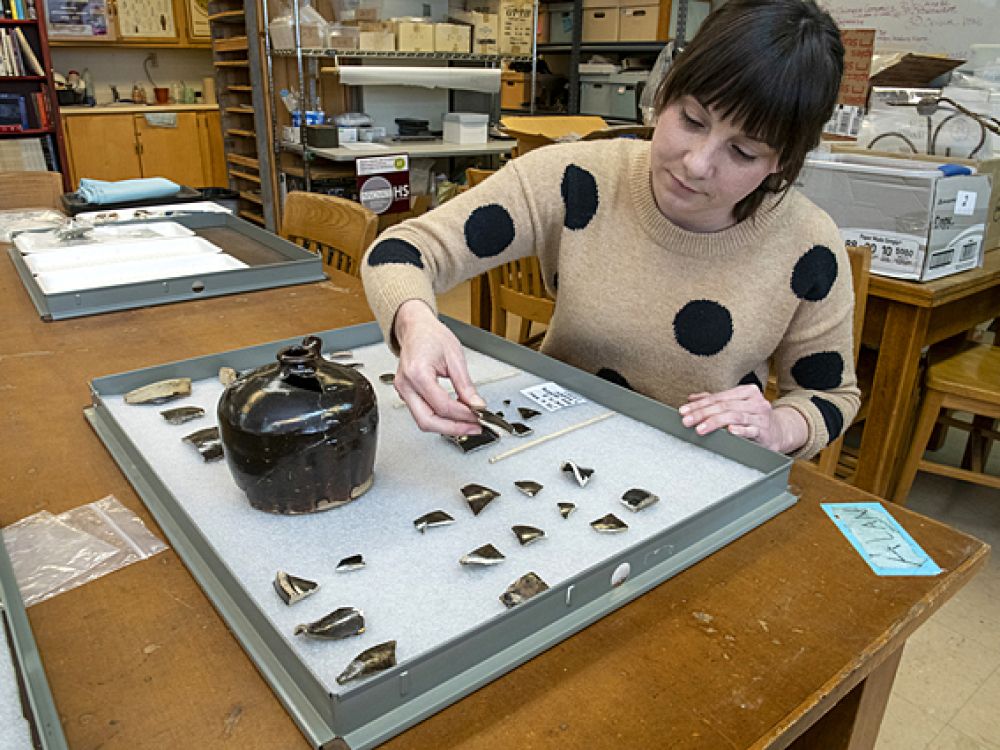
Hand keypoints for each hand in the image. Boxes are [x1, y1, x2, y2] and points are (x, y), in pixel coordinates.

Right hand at [392, 299, 485, 435]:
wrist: (415, 328)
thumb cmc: (431, 336)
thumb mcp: (455, 357)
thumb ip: (466, 385)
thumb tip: (477, 405)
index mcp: (417, 373)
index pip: (442, 405)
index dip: (463, 415)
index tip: (478, 416)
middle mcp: (406, 385)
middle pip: (428, 421)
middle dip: (453, 429)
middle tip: (473, 428)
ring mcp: (403, 391)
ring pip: (423, 421)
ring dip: (447, 426)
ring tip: (467, 424)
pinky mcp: (406, 394)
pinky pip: (422, 413)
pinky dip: (439, 418)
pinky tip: (455, 417)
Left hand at [679, 385, 806, 453]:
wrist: (780, 432)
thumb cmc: (754, 418)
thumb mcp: (736, 406)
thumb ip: (715, 401)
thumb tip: (692, 398)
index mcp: (746, 392)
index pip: (718, 397)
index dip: (699, 404)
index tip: (683, 411)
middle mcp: (755, 401)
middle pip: (724, 406)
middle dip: (702, 413)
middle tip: (687, 421)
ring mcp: (761, 416)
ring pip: (735, 416)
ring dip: (715, 422)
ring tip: (699, 429)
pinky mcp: (765, 432)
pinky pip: (751, 430)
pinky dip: (740, 430)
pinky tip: (730, 431)